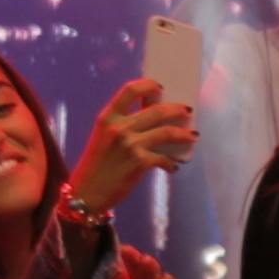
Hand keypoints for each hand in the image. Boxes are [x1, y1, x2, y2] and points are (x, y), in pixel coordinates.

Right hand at [63, 73, 198, 216]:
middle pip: (156, 110)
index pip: (129, 90)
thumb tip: (152, 118)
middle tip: (187, 110)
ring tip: (192, 135)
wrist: (86, 193)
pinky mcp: (139, 163)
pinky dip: (171, 163)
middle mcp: (119, 128)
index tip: (159, 87)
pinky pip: (164, 158)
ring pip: (166, 132)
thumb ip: (121, 125)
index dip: (148, 85)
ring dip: (184, 133)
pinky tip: (173, 167)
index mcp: (107, 118)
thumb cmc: (95, 165)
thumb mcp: (102, 138)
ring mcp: (130, 145)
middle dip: (176, 109)